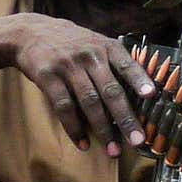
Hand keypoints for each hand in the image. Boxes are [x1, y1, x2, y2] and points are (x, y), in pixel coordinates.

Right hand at [9, 14, 156, 156]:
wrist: (30, 32)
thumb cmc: (71, 42)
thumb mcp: (95, 42)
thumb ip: (114, 62)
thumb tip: (141, 93)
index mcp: (106, 47)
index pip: (126, 64)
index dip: (139, 79)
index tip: (151, 95)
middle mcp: (90, 56)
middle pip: (110, 90)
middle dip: (125, 118)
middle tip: (137, 140)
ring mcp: (68, 66)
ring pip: (89, 102)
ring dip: (103, 129)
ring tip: (113, 150)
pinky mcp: (48, 77)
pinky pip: (64, 106)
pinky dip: (74, 128)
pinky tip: (83, 143)